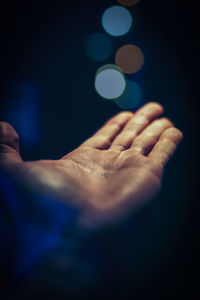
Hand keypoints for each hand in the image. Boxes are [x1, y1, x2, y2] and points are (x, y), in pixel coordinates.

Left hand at [0, 102, 182, 226]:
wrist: (74, 237)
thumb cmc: (45, 207)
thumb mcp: (15, 173)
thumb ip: (6, 150)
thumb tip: (3, 128)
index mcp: (84, 163)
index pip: (104, 138)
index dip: (115, 126)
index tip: (124, 114)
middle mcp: (109, 167)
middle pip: (128, 137)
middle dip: (139, 121)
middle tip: (151, 107)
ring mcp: (130, 171)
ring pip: (147, 142)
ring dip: (155, 127)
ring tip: (161, 113)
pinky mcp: (149, 176)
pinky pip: (163, 152)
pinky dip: (169, 141)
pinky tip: (172, 130)